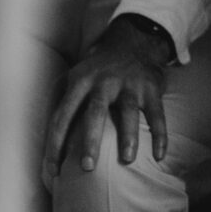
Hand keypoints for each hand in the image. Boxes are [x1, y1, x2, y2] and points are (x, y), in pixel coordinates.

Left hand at [41, 18, 172, 178]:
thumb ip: (66, 104)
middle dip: (90, 141)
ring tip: (127, 160)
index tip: (53, 171)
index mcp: (81, 82)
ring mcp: (130, 84)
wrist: (135, 41)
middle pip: (95, 113)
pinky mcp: (152, 88)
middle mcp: (105, 82)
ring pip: (129, 112)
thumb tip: (50, 144)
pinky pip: (157, 114)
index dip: (55, 145)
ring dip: (128, 137)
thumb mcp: (78, 76)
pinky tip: (159, 155)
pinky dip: (160, 135)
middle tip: (87, 167)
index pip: (63, 116)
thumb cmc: (99, 70)